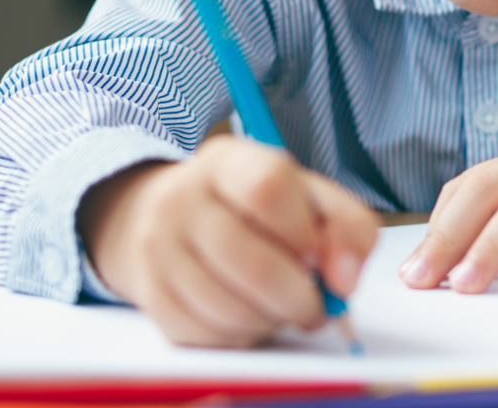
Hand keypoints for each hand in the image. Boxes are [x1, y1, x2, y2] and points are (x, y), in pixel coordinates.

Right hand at [77, 135, 379, 347]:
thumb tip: (346, 281)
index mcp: (229, 162)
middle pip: (252, 262)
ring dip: (271, 320)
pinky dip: (241, 336)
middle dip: (299, 298)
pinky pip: (206, 334)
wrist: (170, 216)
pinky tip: (250, 316)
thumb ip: (348, 227)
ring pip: (229, 308)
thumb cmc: (257, 209)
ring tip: (281, 307)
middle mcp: (183, 199)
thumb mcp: (308, 196)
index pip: (267, 189)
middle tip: (316, 306)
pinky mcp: (150, 294)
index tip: (319, 258)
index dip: (303, 234)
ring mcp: (158, 248)